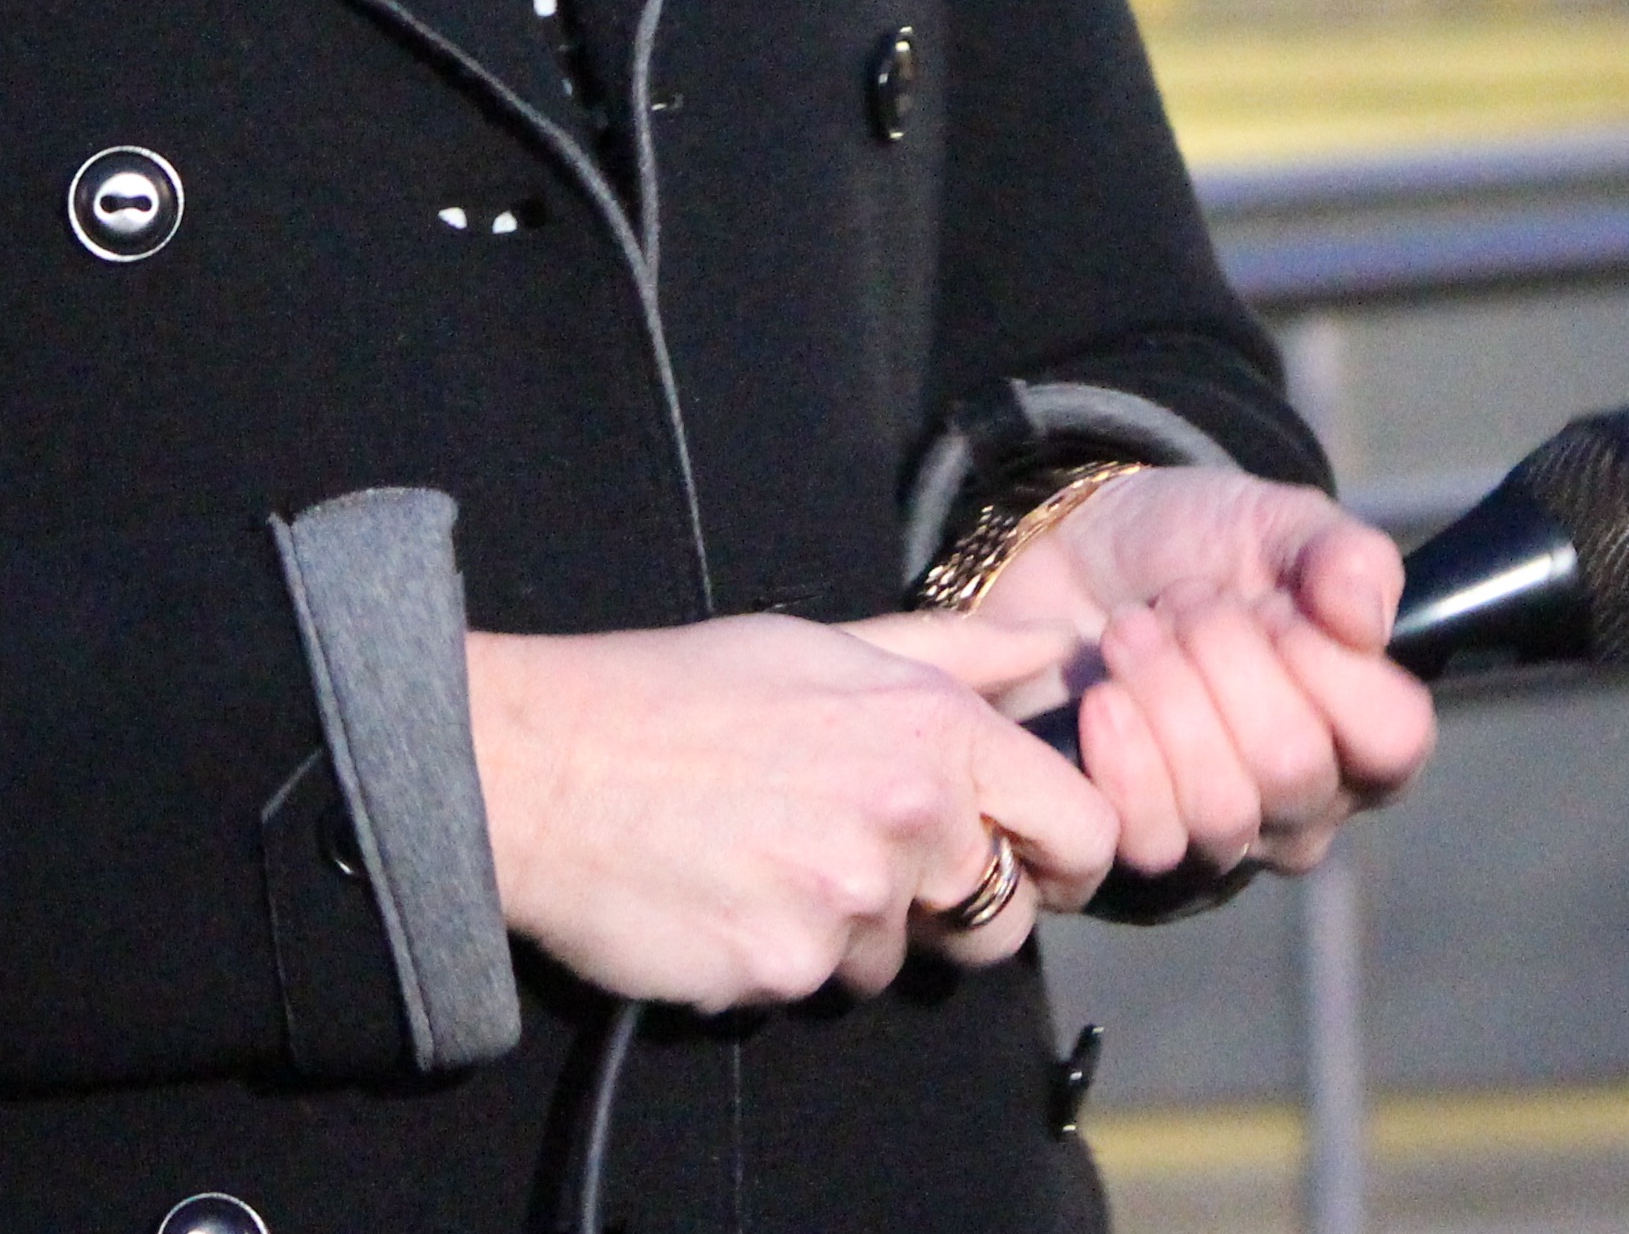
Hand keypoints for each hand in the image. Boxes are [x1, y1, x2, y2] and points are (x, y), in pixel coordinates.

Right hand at [465, 613, 1119, 1008]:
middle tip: (871, 866)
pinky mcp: (786, 970)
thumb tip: (1057, 648)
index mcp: (934, 729)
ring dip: (854, 931)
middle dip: (951, 909)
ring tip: (773, 860)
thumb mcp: (827, 643)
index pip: (1083, 828)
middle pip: (1002, 919)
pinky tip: (730, 896)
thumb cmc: (681, 693)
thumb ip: (958, 652)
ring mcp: (849, 902)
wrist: (545, 766)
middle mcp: (910, 816)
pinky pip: (819, 984)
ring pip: (901, 959)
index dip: (1065, 856)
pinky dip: (783, 954)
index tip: (1029, 863)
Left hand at [973, 468, 1434, 877]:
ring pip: (1222, 806)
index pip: (1395, 739)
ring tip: (1132, 631)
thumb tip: (1365, 619)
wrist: (1068, 556)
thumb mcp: (1273, 522)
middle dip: (1225, 658)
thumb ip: (1342, 556)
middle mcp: (1308, 801)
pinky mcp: (1142, 847)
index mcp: (1364, 728)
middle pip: (1294, 766)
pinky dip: (1120, 748)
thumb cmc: (1190, 547)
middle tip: (1184, 603)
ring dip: (1165, 693)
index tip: (1277, 605)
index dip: (1330, 665)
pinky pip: (1151, 836)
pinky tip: (1102, 695)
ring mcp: (1227, 837)